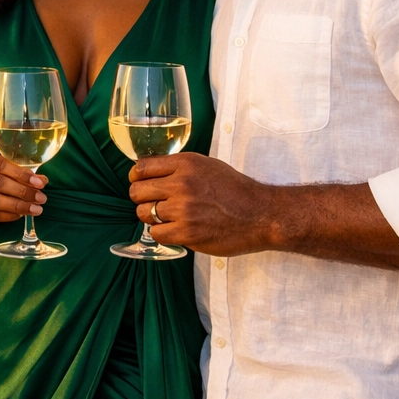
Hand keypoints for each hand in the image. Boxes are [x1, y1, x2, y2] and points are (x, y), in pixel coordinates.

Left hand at [127, 152, 273, 256]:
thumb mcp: (207, 166)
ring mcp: (183, 209)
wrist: (261, 214)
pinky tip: (174, 230)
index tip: (140, 183)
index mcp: (186, 164)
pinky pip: (156, 233)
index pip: (142, 167)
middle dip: (141, 198)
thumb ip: (179, 168)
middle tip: (152, 203)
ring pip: (144, 213)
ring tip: (166, 218)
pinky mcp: (187, 233)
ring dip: (151, 217)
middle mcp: (181, 184)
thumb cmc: (235, 190)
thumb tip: (150, 173)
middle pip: (137, 191)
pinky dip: (162, 233)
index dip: (136, 177)